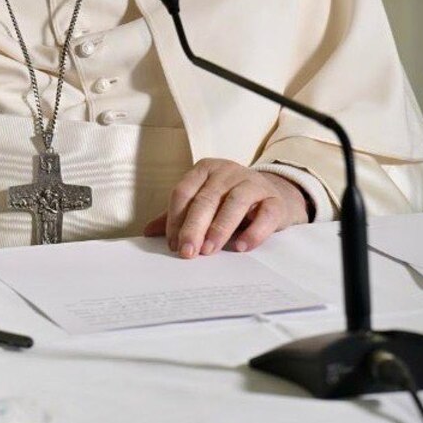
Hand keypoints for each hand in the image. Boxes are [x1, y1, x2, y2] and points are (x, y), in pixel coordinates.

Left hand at [143, 158, 309, 257]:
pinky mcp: (275, 199)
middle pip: (206, 199)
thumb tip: (147, 232)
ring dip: (220, 228)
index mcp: (204, 170)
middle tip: (187, 252)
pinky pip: (265, 214)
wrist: (272, 196)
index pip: (184, 192)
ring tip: (209, 250)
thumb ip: (178, 215)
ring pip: (235, 203)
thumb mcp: (203, 204)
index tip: (172, 244)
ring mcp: (253, 183)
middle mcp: (227, 171)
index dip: (175, 218)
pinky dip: (254, 231)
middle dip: (194, 227)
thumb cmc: (228, 201)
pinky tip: (241, 247)